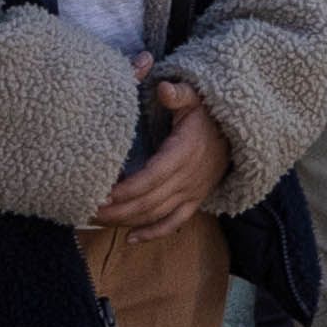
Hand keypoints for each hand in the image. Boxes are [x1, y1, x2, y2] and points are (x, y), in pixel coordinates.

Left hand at [90, 77, 217, 232]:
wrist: (237, 135)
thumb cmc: (209, 114)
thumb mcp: (196, 97)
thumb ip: (179, 93)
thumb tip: (163, 87)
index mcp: (183, 153)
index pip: (152, 177)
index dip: (128, 189)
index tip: (103, 194)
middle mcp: (188, 178)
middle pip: (148, 201)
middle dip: (117, 210)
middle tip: (88, 211)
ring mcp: (192, 192)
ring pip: (156, 214)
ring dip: (127, 221)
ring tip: (98, 221)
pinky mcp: (194, 201)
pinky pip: (174, 223)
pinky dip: (152, 234)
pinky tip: (130, 239)